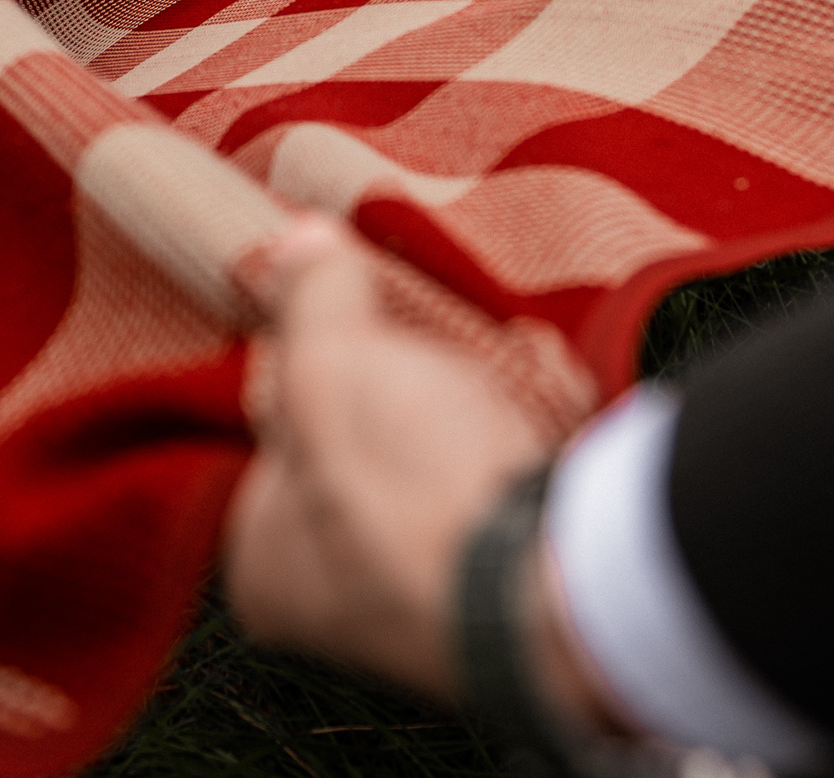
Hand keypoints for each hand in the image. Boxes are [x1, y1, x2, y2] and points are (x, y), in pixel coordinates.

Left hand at [223, 218, 553, 699]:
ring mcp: (441, 584)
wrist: (561, 590)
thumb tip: (296, 243)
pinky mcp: (524, 566)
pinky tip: (553, 395)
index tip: (357, 306)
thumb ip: (313, 297)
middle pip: (378, 423)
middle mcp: (346, 589)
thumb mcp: (336, 367)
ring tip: (517, 358)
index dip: (322, 345)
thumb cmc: (417, 497)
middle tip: (444, 336)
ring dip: (495, 382)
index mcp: (271, 562)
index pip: (280, 419)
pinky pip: (521, 469)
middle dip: (426, 362)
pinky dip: (543, 419)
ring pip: (459, 438)